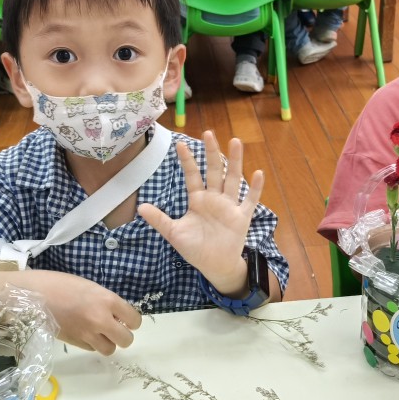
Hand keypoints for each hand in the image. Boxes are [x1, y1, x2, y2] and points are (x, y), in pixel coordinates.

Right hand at [35, 273, 140, 355]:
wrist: (32, 295)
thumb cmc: (59, 283)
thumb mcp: (89, 287)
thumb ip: (106, 301)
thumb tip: (118, 314)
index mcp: (107, 300)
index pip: (134, 320)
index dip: (132, 321)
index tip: (126, 318)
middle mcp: (101, 320)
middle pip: (126, 340)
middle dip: (123, 335)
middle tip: (115, 327)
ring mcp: (87, 334)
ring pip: (110, 349)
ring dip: (108, 342)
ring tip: (100, 332)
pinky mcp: (74, 343)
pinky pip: (92, 349)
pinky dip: (92, 344)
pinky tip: (84, 333)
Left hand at [138, 131, 262, 296]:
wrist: (214, 266)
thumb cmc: (195, 248)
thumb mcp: (174, 233)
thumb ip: (159, 219)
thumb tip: (140, 208)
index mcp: (198, 200)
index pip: (193, 175)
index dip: (187, 161)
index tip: (180, 144)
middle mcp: (214, 198)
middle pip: (214, 171)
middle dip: (211, 152)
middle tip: (209, 133)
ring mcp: (229, 206)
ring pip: (232, 179)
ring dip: (235, 161)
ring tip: (235, 141)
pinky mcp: (242, 217)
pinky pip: (250, 200)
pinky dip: (255, 188)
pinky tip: (258, 173)